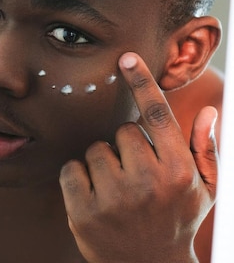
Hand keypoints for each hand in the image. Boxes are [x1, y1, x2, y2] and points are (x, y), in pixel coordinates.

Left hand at [59, 52, 217, 262]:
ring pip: (94, 149)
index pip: (156, 115)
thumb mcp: (203, 190)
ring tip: (116, 190)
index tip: (126, 57)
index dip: (141, 82)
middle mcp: (147, 181)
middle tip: (134, 174)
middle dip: (125, 148)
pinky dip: (77, 177)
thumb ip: (204, 149)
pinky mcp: (84, 211)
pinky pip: (70, 169)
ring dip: (101, 164)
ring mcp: (114, 197)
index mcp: (178, 170)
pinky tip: (94, 196)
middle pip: (121, 133)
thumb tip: (208, 110)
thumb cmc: (176, 220)